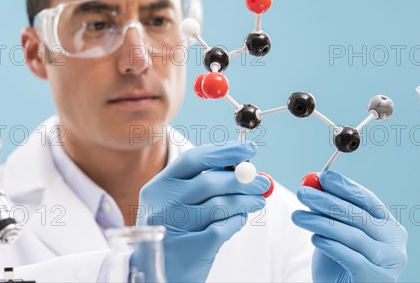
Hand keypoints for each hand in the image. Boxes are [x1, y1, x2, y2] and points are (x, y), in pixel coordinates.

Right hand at [137, 141, 269, 282]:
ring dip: (246, 201)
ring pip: (221, 206)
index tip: (248, 149)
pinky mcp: (190, 249)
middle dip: (243, 180)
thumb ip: (201, 182)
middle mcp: (163, 204)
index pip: (193, 159)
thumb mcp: (175, 202)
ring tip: (257, 201)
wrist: (157, 274)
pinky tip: (240, 220)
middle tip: (263, 182)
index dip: (224, 152)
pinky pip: (223, 229)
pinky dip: (237, 222)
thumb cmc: (173, 231)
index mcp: (158, 186)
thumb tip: (241, 166)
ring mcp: (175, 227)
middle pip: (210, 181)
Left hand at [291, 170, 407, 281]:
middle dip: (327, 201)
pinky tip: (314, 238)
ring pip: (353, 235)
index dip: (345, 186)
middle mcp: (395, 243)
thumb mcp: (335, 234)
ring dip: (321, 222)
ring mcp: (389, 263)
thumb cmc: (339, 264)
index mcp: (390, 226)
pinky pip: (351, 258)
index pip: (368, 200)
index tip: (322, 176)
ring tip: (298, 216)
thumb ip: (330, 211)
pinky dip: (331, 245)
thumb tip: (314, 183)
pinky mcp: (377, 279)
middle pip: (359, 216)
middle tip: (303, 193)